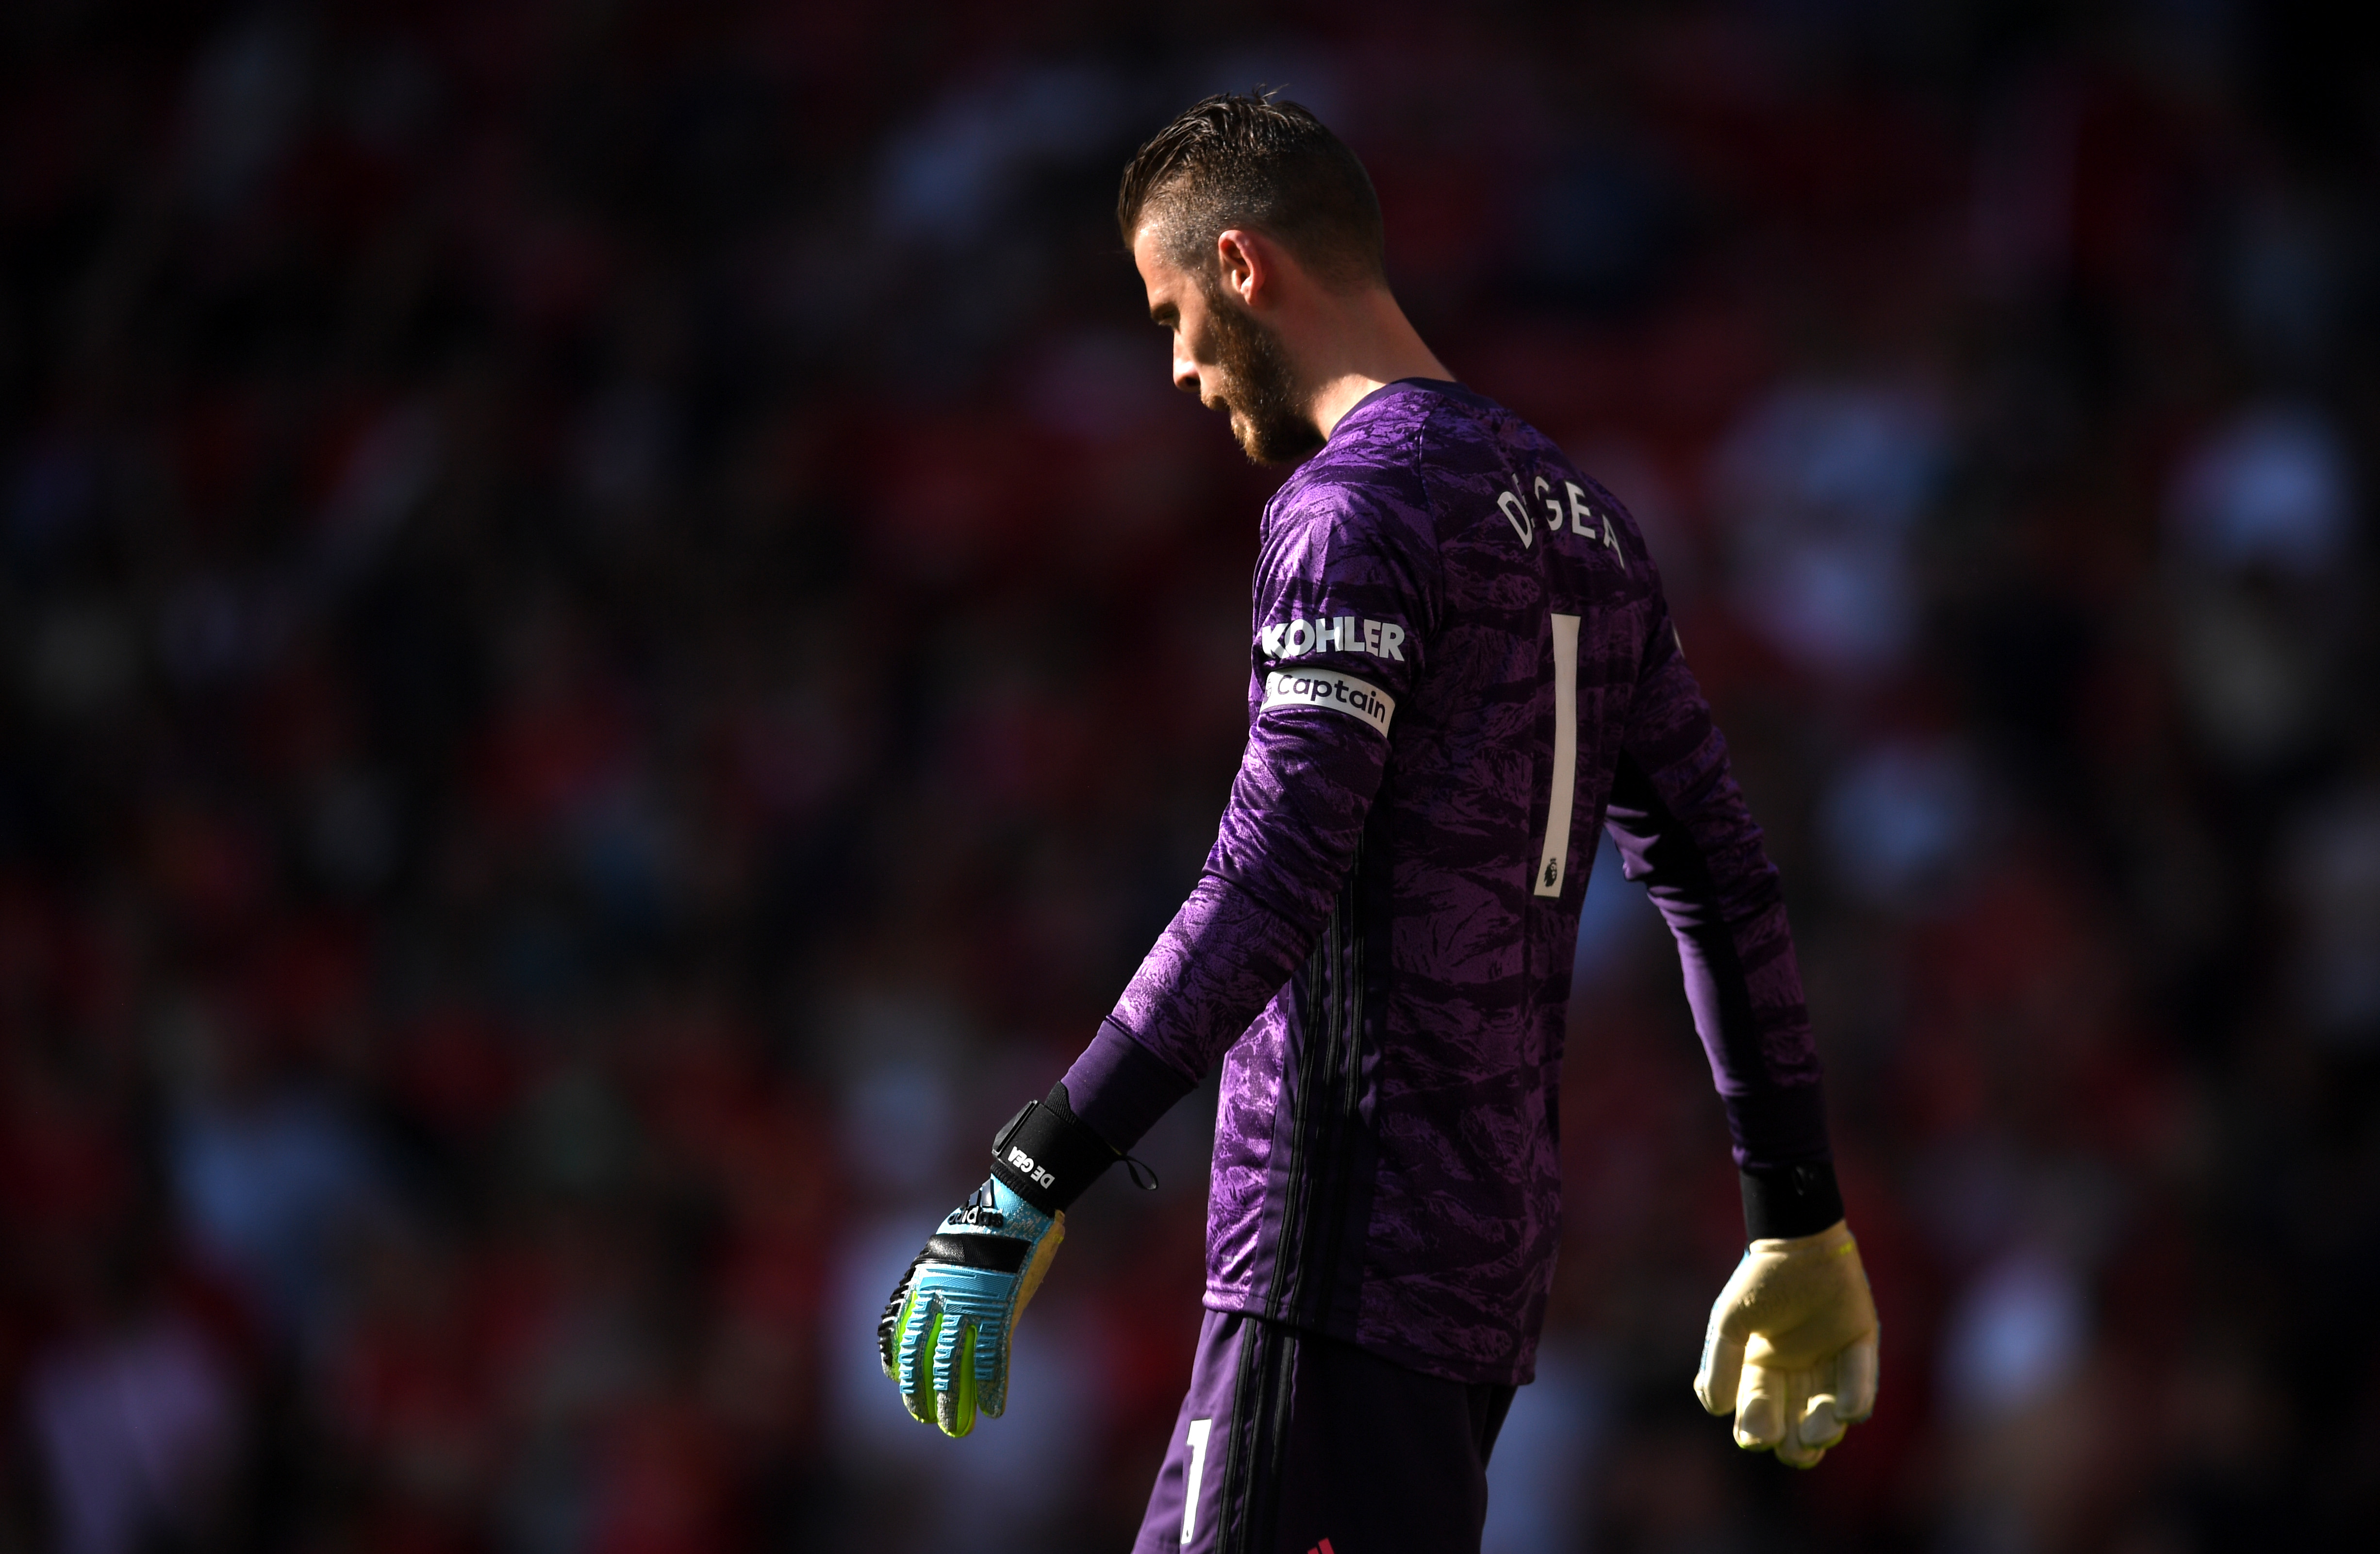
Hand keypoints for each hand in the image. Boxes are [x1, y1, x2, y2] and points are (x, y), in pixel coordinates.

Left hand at [878, 1177, 1063, 1436]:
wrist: (1017, 1201)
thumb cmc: (987, 1219)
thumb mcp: (948, 1247)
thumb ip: (942, 1277)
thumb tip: (941, 1303)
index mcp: (923, 1278)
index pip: (897, 1328)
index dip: (894, 1359)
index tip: (894, 1379)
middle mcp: (938, 1294)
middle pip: (918, 1355)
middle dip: (917, 1392)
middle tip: (922, 1415)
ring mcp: (969, 1303)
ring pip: (951, 1365)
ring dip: (950, 1401)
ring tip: (952, 1426)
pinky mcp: (1000, 1309)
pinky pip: (993, 1358)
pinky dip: (993, 1387)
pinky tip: (994, 1410)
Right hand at [1693, 1220, 1878, 1467]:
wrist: (1797, 1240)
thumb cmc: (1759, 1278)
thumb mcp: (1729, 1320)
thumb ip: (1721, 1363)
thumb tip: (1715, 1410)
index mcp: (1761, 1368)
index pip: (1759, 1412)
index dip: (1757, 1429)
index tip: (1755, 1435)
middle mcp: (1797, 1371)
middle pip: (1797, 1425)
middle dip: (1796, 1446)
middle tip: (1793, 1445)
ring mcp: (1830, 1360)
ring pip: (1830, 1411)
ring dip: (1824, 1429)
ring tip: (1818, 1434)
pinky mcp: (1859, 1345)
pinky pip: (1860, 1381)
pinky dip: (1855, 1399)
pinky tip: (1845, 1411)